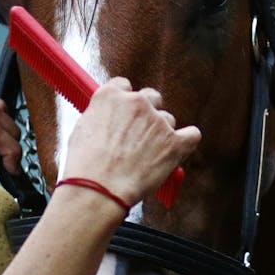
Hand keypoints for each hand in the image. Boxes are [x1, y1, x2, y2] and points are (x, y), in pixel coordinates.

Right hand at [60, 78, 199, 206]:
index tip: (125, 113)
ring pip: (167, 119)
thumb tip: (109, 122)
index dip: (125, 101)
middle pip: (151, 97)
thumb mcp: (82, 130)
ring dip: (161, 133)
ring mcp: (157, 121)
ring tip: (147, 155)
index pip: (124, 86)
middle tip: (139, 134)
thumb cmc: (85, 166)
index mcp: (110, 96)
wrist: (98, 189)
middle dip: (147, 113)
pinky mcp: (174, 142)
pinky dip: (186, 141)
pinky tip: (179, 149)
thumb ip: (101, 117)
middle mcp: (136, 102)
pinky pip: (191, 135)